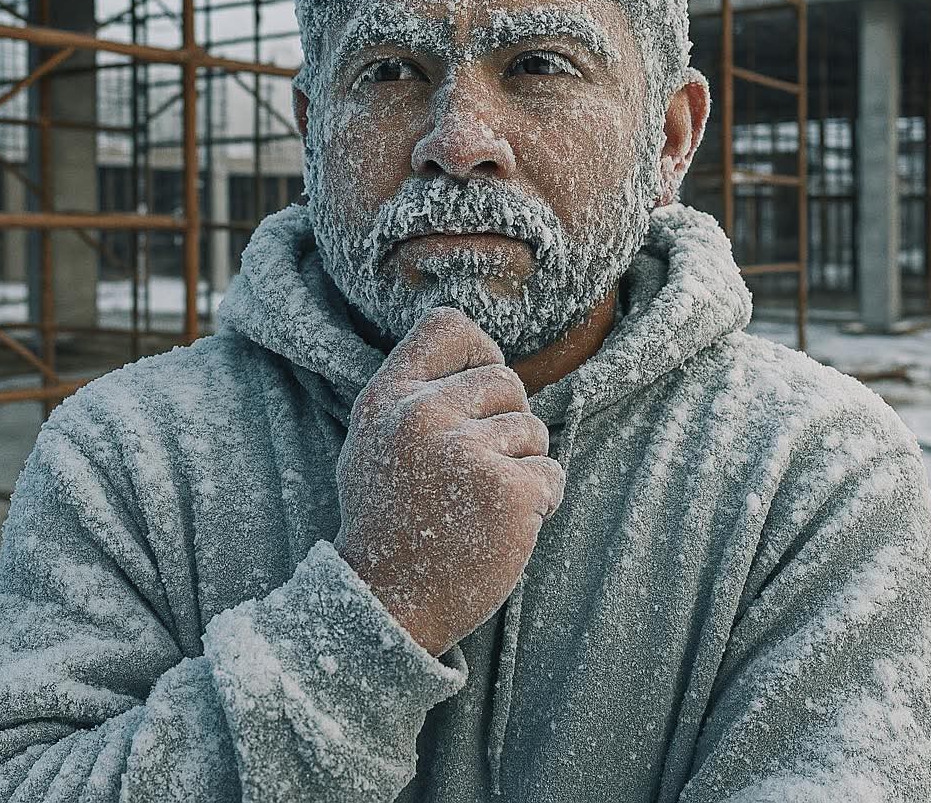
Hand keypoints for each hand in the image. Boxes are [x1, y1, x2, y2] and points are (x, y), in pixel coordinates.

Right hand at [334, 306, 564, 656]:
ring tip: (480, 504)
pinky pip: (552, 473)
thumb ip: (418, 395)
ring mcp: (466, 451)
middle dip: (506, 421)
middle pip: (504, 378)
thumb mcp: (378, 442)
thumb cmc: (391, 520)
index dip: (477, 350)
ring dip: (522, 465)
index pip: (447, 326)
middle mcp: (423, 415)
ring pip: (532, 429)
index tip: (478, 393)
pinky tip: (502, 526)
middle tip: (477, 470)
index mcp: (388, 398)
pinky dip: (540, 501)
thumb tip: (484, 355)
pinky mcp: (508, 491)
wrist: (388, 604)